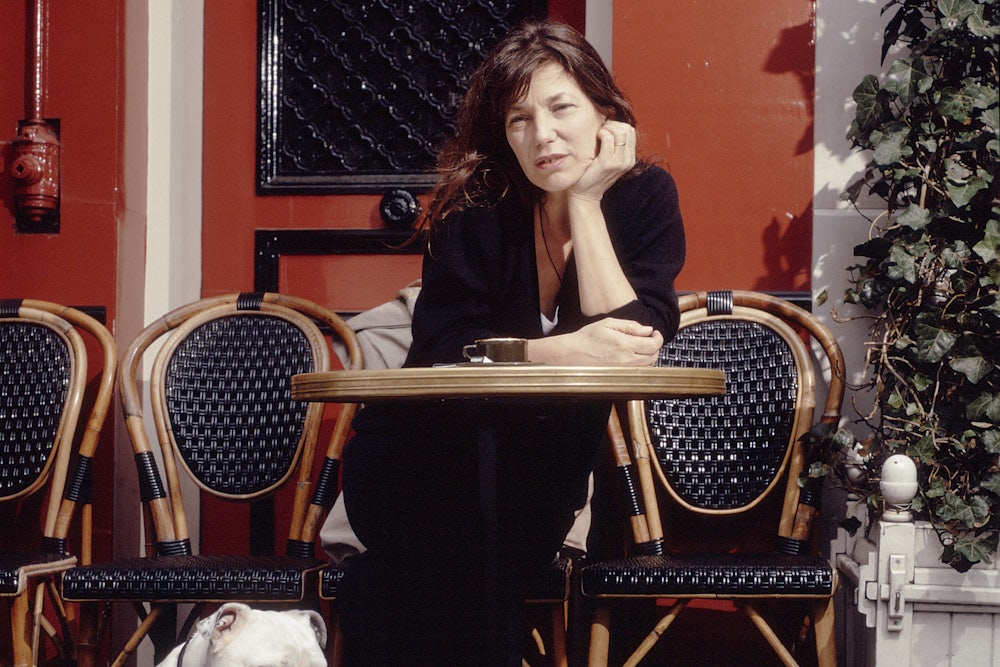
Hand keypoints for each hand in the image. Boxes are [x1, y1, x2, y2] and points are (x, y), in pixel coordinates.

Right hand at [529, 318, 662, 365]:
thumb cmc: (587, 338)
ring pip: (647, 366)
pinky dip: (641, 365)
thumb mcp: (608, 324)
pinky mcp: (619, 376)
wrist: (572, 354)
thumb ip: (631, 326)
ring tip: (641, 347)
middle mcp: (626, 360)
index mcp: (624, 344)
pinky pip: (637, 372)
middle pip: (653, 357)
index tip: (655, 333)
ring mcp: (623, 370)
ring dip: (649, 356)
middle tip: (649, 339)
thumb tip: (648, 330)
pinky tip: (633, 357)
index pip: (653, 344)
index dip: (658, 338)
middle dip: (655, 346)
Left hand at [568, 120, 636, 201]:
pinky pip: (608, 138)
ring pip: (620, 132)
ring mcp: (619, 162)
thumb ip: (614, 146)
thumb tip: (610, 124)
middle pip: (628, 129)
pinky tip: (595, 139)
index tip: (605, 130)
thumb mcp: (609, 160)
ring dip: (607, 128)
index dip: (617, 125)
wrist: (586, 195)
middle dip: (613, 125)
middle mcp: (628, 160)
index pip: (631, 131)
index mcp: (630, 159)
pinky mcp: (607, 163)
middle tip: (601, 131)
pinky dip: (601, 134)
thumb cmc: (593, 175)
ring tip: (598, 135)